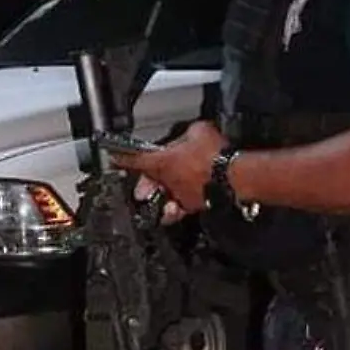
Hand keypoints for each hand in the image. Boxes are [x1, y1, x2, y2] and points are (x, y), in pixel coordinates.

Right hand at [108, 120, 225, 218]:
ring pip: (180, 187)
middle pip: (169, 170)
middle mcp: (203, 150)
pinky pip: (191, 199)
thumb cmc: (204, 169)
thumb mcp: (162, 162)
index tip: (136, 176)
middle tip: (144, 196)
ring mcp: (210, 172)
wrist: (232, 188)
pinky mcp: (215, 190)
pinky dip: (180, 207)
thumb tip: (117, 155)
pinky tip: (172, 214)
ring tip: (162, 209)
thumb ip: (138, 160)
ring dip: (166, 200)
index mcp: (192, 134)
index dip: (146, 164)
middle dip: (155, 187)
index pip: (161, 148)